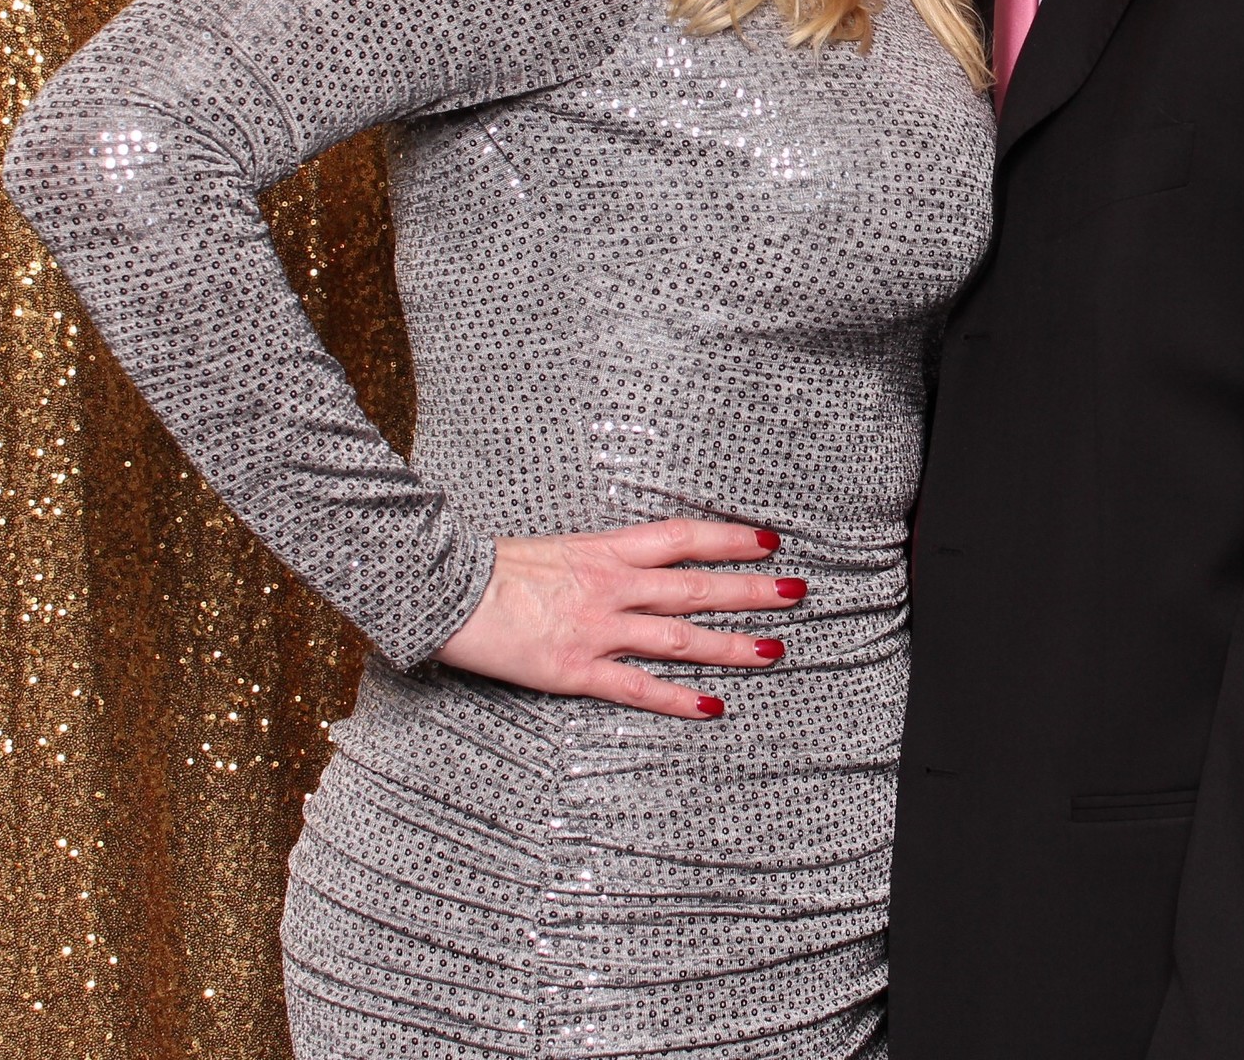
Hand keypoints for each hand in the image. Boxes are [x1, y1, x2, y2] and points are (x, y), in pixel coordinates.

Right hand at [435, 520, 807, 717]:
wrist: (446, 592)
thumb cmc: (492, 568)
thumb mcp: (554, 548)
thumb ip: (595, 558)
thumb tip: (629, 562)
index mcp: (604, 549)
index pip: (682, 537)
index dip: (729, 537)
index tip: (767, 539)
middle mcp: (611, 586)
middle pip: (696, 586)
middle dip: (751, 590)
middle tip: (797, 592)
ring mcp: (598, 629)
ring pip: (680, 636)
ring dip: (731, 644)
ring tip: (775, 649)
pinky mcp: (578, 670)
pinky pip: (639, 688)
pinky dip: (678, 698)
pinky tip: (712, 706)